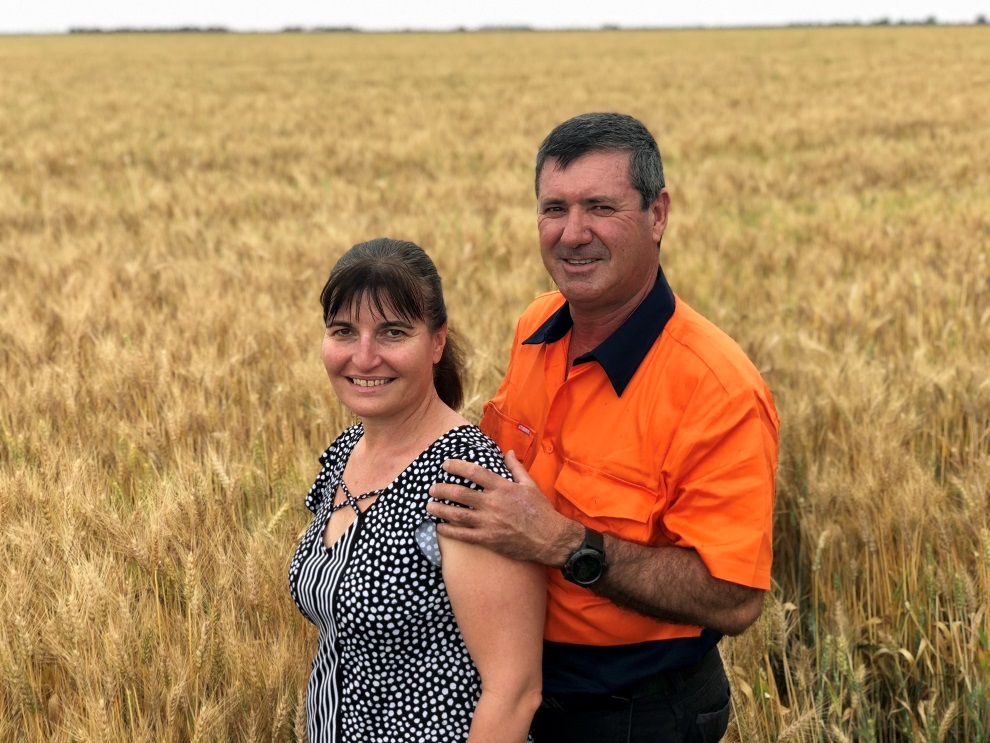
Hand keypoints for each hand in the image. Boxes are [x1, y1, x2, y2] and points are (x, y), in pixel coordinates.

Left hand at [428, 451, 580, 564]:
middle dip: (442, 489)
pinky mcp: (489, 540)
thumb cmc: (541, 510)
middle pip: (460, 493)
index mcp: (503, 487)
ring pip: (458, 514)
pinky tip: (439, 527)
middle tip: (432, 488)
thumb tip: (508, 452)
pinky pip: (464, 535)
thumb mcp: (530, 484)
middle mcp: (493, 503)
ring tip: (429, 506)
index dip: (457, 466)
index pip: (475, 472)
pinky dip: (449, 531)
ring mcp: (489, 523)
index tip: (446, 465)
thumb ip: (516, 467)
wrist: (550, 538)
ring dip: (440, 510)